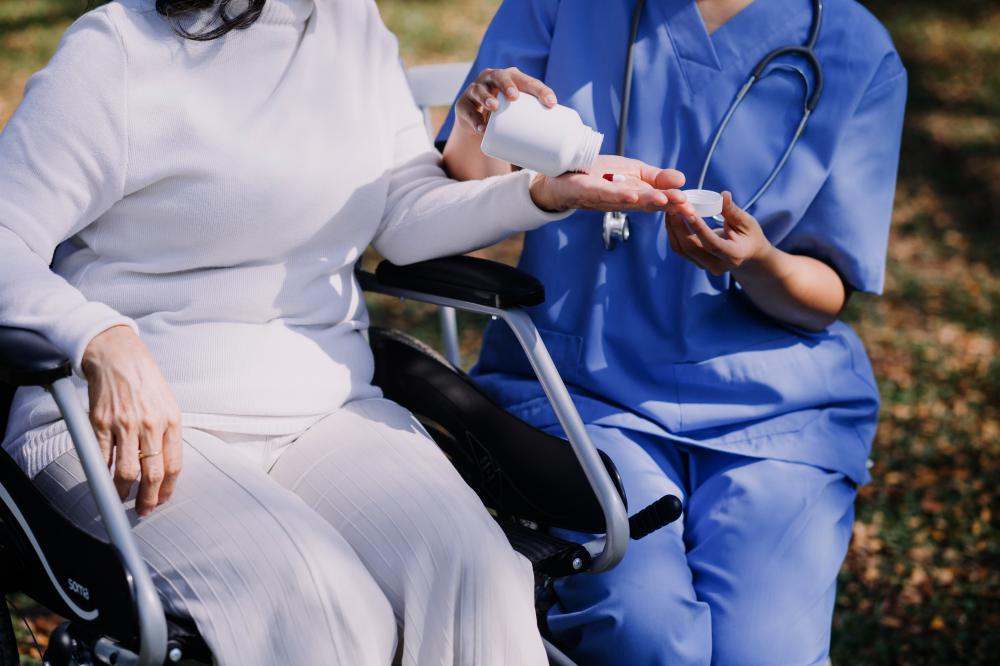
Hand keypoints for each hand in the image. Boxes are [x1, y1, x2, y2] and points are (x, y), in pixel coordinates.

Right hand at [82, 325, 181, 516]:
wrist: (118, 356)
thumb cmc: (144, 380)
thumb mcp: (167, 404)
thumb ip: (167, 432)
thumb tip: (164, 463)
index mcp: (171, 421)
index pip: (174, 465)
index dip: (167, 488)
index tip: (162, 500)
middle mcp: (151, 425)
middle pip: (153, 473)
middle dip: (148, 498)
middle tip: (144, 510)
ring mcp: (125, 425)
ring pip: (127, 470)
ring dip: (124, 491)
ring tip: (122, 498)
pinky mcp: (101, 423)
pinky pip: (103, 457)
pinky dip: (103, 473)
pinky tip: (104, 479)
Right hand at [456, 67, 556, 133]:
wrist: (476, 121)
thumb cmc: (505, 116)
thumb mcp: (520, 115)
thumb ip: (536, 125)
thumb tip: (564, 155)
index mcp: (512, 78)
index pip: (528, 82)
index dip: (540, 90)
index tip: (551, 103)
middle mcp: (492, 79)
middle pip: (501, 77)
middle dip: (507, 85)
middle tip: (515, 97)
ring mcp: (475, 90)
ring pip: (480, 90)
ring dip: (487, 97)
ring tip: (494, 108)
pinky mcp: (463, 105)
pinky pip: (467, 111)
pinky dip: (474, 120)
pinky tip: (481, 128)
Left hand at [529, 155, 686, 212]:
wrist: (561, 176)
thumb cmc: (597, 174)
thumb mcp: (633, 171)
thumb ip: (656, 177)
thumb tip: (682, 180)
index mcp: (635, 195)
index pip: (658, 200)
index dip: (675, 204)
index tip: (692, 206)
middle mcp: (621, 200)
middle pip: (646, 203)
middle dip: (666, 203)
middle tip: (684, 204)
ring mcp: (604, 198)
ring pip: (628, 200)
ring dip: (646, 200)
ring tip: (664, 199)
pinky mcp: (587, 191)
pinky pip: (604, 194)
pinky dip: (618, 195)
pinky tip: (632, 195)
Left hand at [664, 190, 771, 274]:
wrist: (748, 254)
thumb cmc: (749, 235)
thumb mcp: (747, 222)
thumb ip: (733, 211)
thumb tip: (723, 194)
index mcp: (733, 256)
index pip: (712, 244)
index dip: (699, 229)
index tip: (689, 212)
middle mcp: (717, 265)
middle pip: (692, 248)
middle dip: (680, 226)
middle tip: (673, 206)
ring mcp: (705, 267)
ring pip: (682, 249)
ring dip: (673, 229)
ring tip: (670, 209)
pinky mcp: (696, 263)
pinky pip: (680, 249)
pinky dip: (673, 233)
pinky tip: (672, 218)